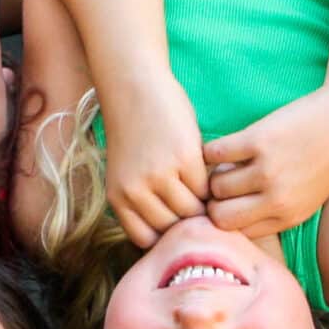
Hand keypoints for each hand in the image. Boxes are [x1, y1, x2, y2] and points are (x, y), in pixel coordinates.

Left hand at [103, 83, 208, 248]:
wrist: (134, 88)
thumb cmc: (133, 132)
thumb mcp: (126, 173)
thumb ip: (143, 203)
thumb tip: (178, 234)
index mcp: (118, 198)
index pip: (147, 240)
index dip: (166, 238)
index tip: (178, 228)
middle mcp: (135, 191)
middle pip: (172, 228)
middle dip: (187, 221)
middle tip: (198, 209)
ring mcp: (160, 174)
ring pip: (192, 210)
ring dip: (201, 204)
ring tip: (205, 193)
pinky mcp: (184, 157)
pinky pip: (205, 186)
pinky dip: (209, 183)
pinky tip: (207, 173)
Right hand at [202, 90, 328, 239]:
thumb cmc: (327, 158)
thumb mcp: (308, 198)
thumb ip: (275, 212)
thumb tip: (228, 214)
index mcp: (287, 218)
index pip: (237, 232)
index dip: (227, 217)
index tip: (227, 203)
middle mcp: (277, 200)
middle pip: (220, 215)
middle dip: (215, 202)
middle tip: (222, 184)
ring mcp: (267, 171)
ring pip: (216, 184)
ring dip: (214, 174)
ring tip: (226, 163)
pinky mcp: (258, 140)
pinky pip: (215, 154)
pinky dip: (211, 151)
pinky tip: (221, 147)